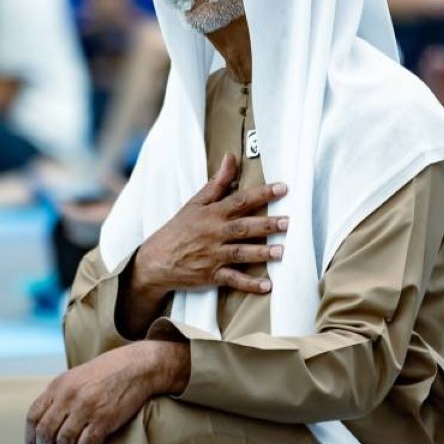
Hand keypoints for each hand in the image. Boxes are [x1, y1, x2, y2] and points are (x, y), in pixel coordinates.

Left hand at [25, 342, 185, 443]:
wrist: (133, 368)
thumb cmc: (103, 374)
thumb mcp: (74, 378)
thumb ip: (57, 397)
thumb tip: (43, 425)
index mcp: (57, 386)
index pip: (33, 416)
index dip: (30, 438)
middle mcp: (67, 397)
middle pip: (45, 432)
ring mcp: (84, 408)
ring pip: (64, 442)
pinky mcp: (103, 419)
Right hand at [135, 154, 286, 295]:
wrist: (156, 260)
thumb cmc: (178, 229)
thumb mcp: (194, 203)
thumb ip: (216, 183)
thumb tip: (231, 158)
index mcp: (211, 214)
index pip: (239, 201)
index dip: (261, 194)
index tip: (282, 189)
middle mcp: (214, 233)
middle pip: (243, 227)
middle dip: (266, 225)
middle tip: (287, 222)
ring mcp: (213, 255)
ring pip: (240, 253)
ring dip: (261, 253)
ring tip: (281, 252)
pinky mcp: (212, 275)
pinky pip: (233, 280)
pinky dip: (249, 284)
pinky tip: (267, 286)